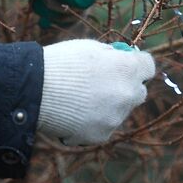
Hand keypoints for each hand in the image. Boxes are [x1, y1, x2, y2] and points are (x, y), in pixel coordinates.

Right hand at [38, 40, 154, 144]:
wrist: (34, 90)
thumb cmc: (60, 63)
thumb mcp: (90, 47)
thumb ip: (112, 55)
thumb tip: (121, 58)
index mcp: (127, 68)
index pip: (148, 66)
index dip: (137, 64)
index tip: (125, 64)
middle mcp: (128, 94)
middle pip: (139, 91)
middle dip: (126, 86)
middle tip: (105, 83)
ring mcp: (116, 117)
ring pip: (120, 110)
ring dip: (109, 105)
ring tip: (80, 99)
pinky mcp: (102, 135)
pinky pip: (104, 126)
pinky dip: (94, 121)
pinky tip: (74, 113)